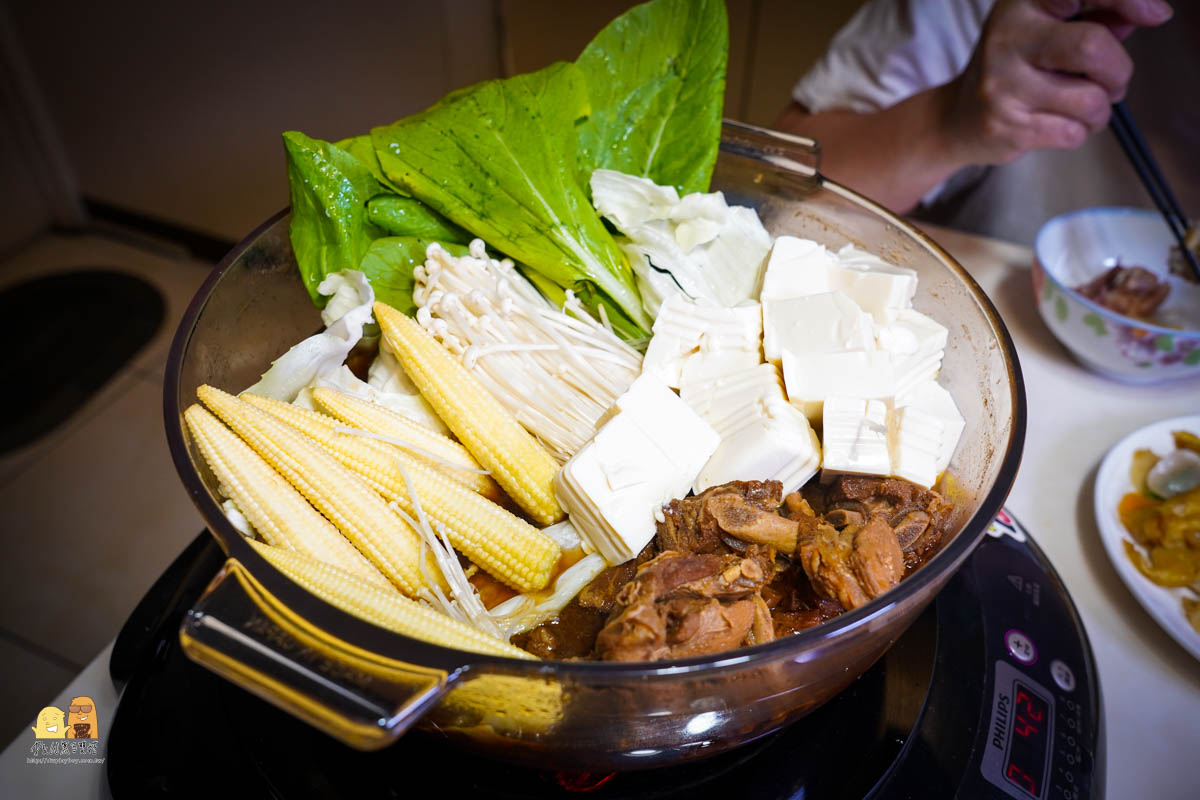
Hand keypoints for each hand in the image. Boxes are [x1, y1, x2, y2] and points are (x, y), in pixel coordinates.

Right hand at [939, 0, 1172, 165]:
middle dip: (1118, 72)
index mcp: (1022, 2)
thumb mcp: (1051, 28)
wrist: (957, 118)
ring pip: (1090, 99)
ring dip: (1100, 110)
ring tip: (1079, 108)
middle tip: (1112, 82)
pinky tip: (1057, 124)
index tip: (1154, 14)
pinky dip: (1078, 132)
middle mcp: (1007, 35)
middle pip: (1092, 46)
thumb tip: (1147, 12)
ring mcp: (1001, 82)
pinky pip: (1072, 132)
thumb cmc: (1017, 68)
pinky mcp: (1004, 124)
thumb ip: (1099, 15)